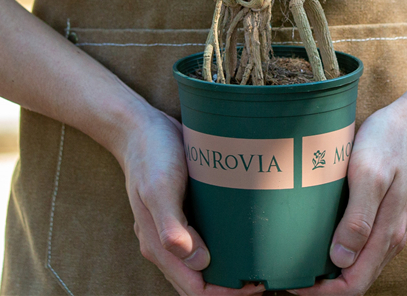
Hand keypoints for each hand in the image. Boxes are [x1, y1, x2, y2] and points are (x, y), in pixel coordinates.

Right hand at [120, 103, 264, 295]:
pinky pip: (204, 242)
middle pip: (200, 284)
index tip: (255, 283)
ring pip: (203, 266)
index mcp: (158, 246)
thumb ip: (171, 224)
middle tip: (266, 276)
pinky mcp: (184, 214)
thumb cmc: (150, 154)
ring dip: (229, 271)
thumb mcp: (159, 186)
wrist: (140, 127)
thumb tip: (197, 261)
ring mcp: (175, 230)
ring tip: (258, 263)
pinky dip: (224, 249)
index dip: (226, 293)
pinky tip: (243, 239)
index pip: (196, 289)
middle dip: (231, 288)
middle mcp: (166, 244)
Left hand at [289, 99, 406, 295]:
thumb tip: (342, 260)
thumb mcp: (370, 174)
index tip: (292, 283)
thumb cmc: (389, 143)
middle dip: (321, 287)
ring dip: (329, 272)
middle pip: (354, 281)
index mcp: (386, 235)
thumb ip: (359, 218)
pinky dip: (339, 253)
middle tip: (286, 276)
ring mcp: (387, 228)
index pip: (352, 286)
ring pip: (357, 266)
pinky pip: (361, 247)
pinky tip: (319, 239)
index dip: (322, 293)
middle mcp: (389, 239)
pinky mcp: (383, 215)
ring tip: (297, 261)